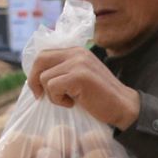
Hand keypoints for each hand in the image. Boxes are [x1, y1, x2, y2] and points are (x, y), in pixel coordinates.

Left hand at [28, 46, 142, 130]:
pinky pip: (52, 87)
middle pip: (40, 60)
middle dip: (34, 80)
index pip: (44, 53)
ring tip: (68, 100)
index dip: (36, 71)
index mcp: (76, 51)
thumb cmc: (99, 97)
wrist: (123, 106)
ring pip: (45, 77)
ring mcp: (78, 63)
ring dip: (52, 95)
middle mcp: (76, 52)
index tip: (40, 88)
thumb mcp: (79, 78)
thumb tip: (35, 76)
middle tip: (40, 96)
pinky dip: (58, 100)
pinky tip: (72, 103)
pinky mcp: (79, 76)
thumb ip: (63, 71)